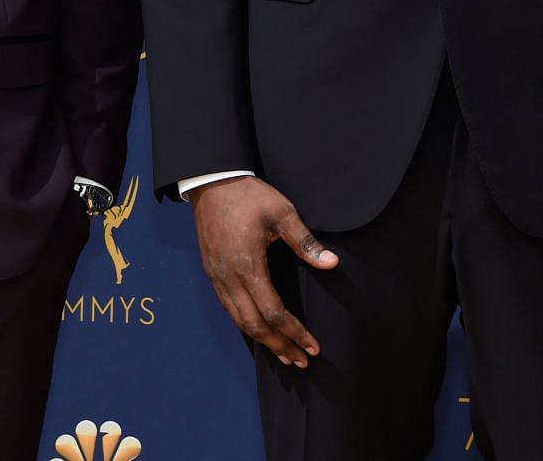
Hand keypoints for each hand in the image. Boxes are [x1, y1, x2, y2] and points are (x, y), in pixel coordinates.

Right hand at [189, 175, 338, 367]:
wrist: (212, 182)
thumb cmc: (248, 195)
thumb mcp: (282, 212)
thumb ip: (305, 241)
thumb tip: (331, 264)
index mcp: (248, 265)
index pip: (274, 312)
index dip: (294, 332)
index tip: (312, 346)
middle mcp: (229, 278)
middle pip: (254, 325)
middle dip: (279, 346)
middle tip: (300, 360)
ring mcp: (217, 277)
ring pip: (239, 321)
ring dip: (263, 340)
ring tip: (284, 354)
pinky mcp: (212, 273)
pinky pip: (229, 309)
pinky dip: (247, 325)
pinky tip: (260, 330)